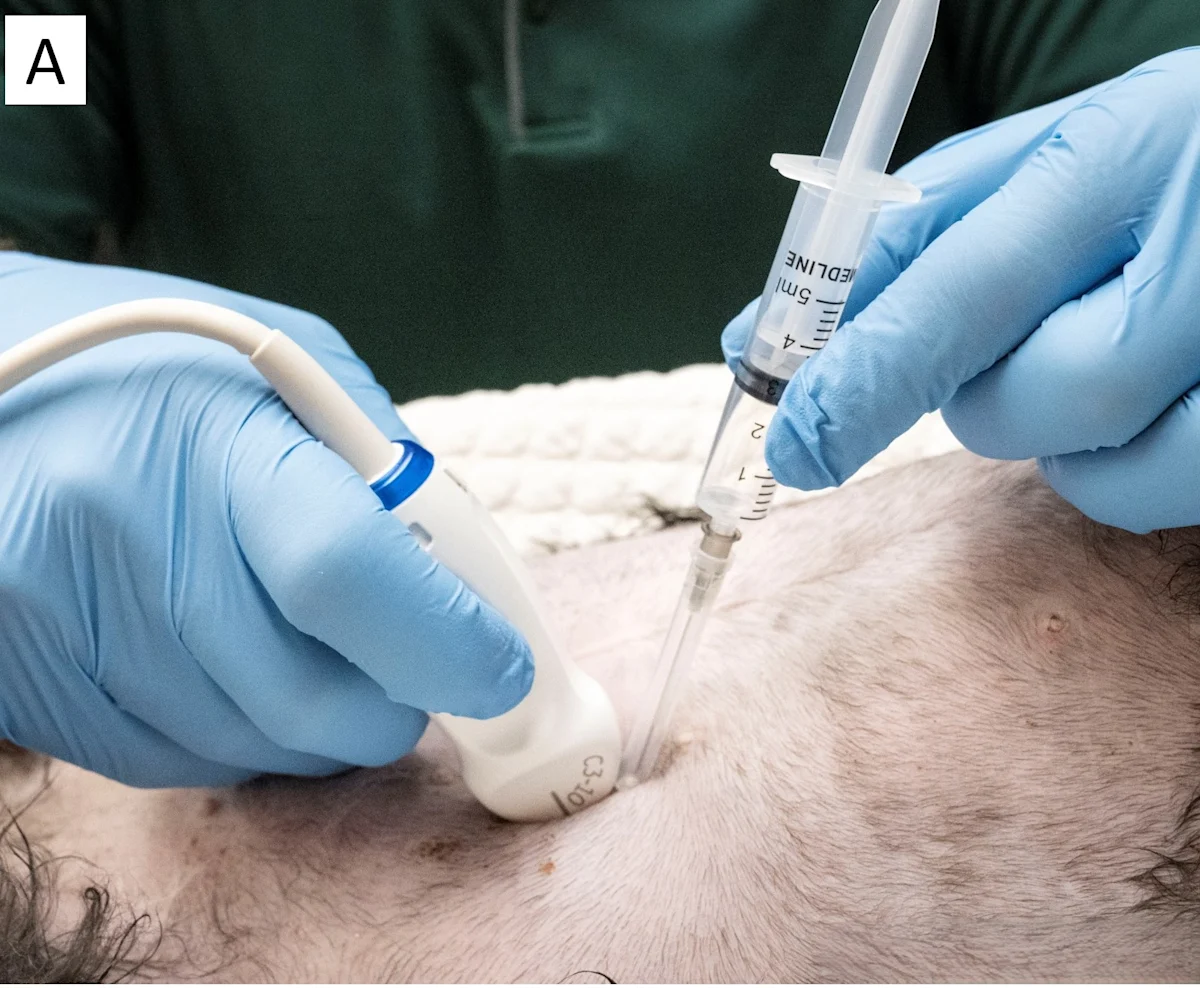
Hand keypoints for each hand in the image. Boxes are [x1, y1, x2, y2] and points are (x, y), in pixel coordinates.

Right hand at [0, 253, 532, 785]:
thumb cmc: (157, 363)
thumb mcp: (287, 370)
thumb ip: (378, 472)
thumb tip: (464, 586)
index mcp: (217, 434)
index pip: (350, 574)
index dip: (448, 644)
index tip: (504, 670)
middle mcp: (124, 528)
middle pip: (307, 699)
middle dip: (393, 705)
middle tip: (410, 669)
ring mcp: (57, 612)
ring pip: (248, 748)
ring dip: (311, 723)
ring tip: (297, 637)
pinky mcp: (21, 674)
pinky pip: (171, 763)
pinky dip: (229, 732)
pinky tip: (216, 658)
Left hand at [723, 48, 1199, 533]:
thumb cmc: (1150, 163)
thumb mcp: (1042, 156)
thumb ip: (902, 239)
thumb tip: (755, 337)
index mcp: (1123, 157)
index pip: (964, 292)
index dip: (863, 378)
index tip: (793, 441)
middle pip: (1022, 400)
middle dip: (975, 394)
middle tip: (1007, 342)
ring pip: (1085, 461)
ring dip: (1043, 430)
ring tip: (1090, 346)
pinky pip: (1149, 492)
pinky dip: (1114, 467)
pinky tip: (1138, 399)